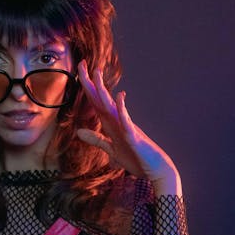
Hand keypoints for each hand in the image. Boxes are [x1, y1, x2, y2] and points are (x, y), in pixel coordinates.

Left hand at [76, 60, 180, 195]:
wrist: (156, 171)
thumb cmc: (136, 159)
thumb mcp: (111, 150)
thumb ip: (96, 139)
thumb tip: (79, 131)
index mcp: (112, 124)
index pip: (96, 102)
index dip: (87, 87)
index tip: (80, 71)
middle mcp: (118, 121)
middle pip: (101, 99)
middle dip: (91, 82)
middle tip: (82, 63)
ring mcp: (126, 127)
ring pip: (111, 105)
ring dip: (103, 90)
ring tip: (97, 72)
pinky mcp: (134, 136)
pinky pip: (127, 121)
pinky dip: (122, 109)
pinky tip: (119, 97)